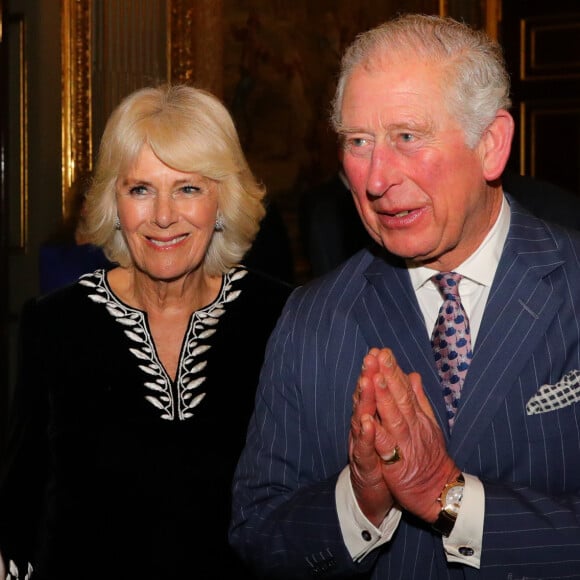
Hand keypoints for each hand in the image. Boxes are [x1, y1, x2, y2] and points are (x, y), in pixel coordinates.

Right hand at [348, 351, 394, 525]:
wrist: (380, 495)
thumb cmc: (390, 459)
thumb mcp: (396, 428)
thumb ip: (400, 401)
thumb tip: (410, 376)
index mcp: (375, 417)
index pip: (375, 390)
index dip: (377, 371)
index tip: (380, 351)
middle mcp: (365, 427)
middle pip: (365, 399)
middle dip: (368, 377)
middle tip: (370, 357)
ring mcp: (361, 444)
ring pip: (360, 420)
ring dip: (363, 400)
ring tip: (365, 381)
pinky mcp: (363, 465)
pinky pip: (363, 449)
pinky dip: (364, 436)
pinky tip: (366, 423)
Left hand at [369, 348, 458, 522]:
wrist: (440, 493)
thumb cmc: (430, 458)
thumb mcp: (428, 425)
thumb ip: (419, 400)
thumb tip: (413, 375)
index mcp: (417, 417)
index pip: (405, 389)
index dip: (394, 370)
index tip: (384, 351)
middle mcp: (413, 426)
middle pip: (400, 398)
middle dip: (388, 375)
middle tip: (379, 355)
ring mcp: (406, 444)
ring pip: (393, 418)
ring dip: (384, 397)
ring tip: (375, 377)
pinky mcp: (397, 465)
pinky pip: (386, 447)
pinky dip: (377, 434)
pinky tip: (368, 420)